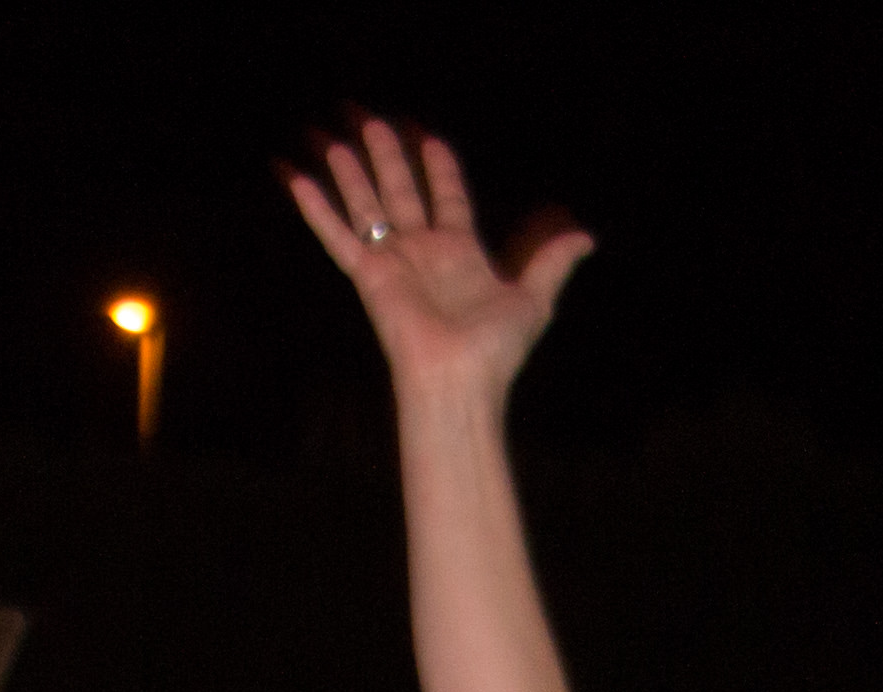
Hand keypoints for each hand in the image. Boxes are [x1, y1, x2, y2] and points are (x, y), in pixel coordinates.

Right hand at [286, 120, 589, 400]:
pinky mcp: (367, 275)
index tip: (430, 138)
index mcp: (460, 252)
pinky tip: (295, 178)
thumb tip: (587, 237)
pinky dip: (315, 209)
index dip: (440, 168)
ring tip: (335, 137)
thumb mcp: (534, 299)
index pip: (448, 198)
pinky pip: (337, 236)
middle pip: (401, 191)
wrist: (459, 380)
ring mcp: (392, 262)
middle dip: (388, 155)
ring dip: (351, 172)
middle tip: (372, 121)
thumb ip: (552, 262)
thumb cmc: (496, 350)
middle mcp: (422, 252)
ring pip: (367, 204)